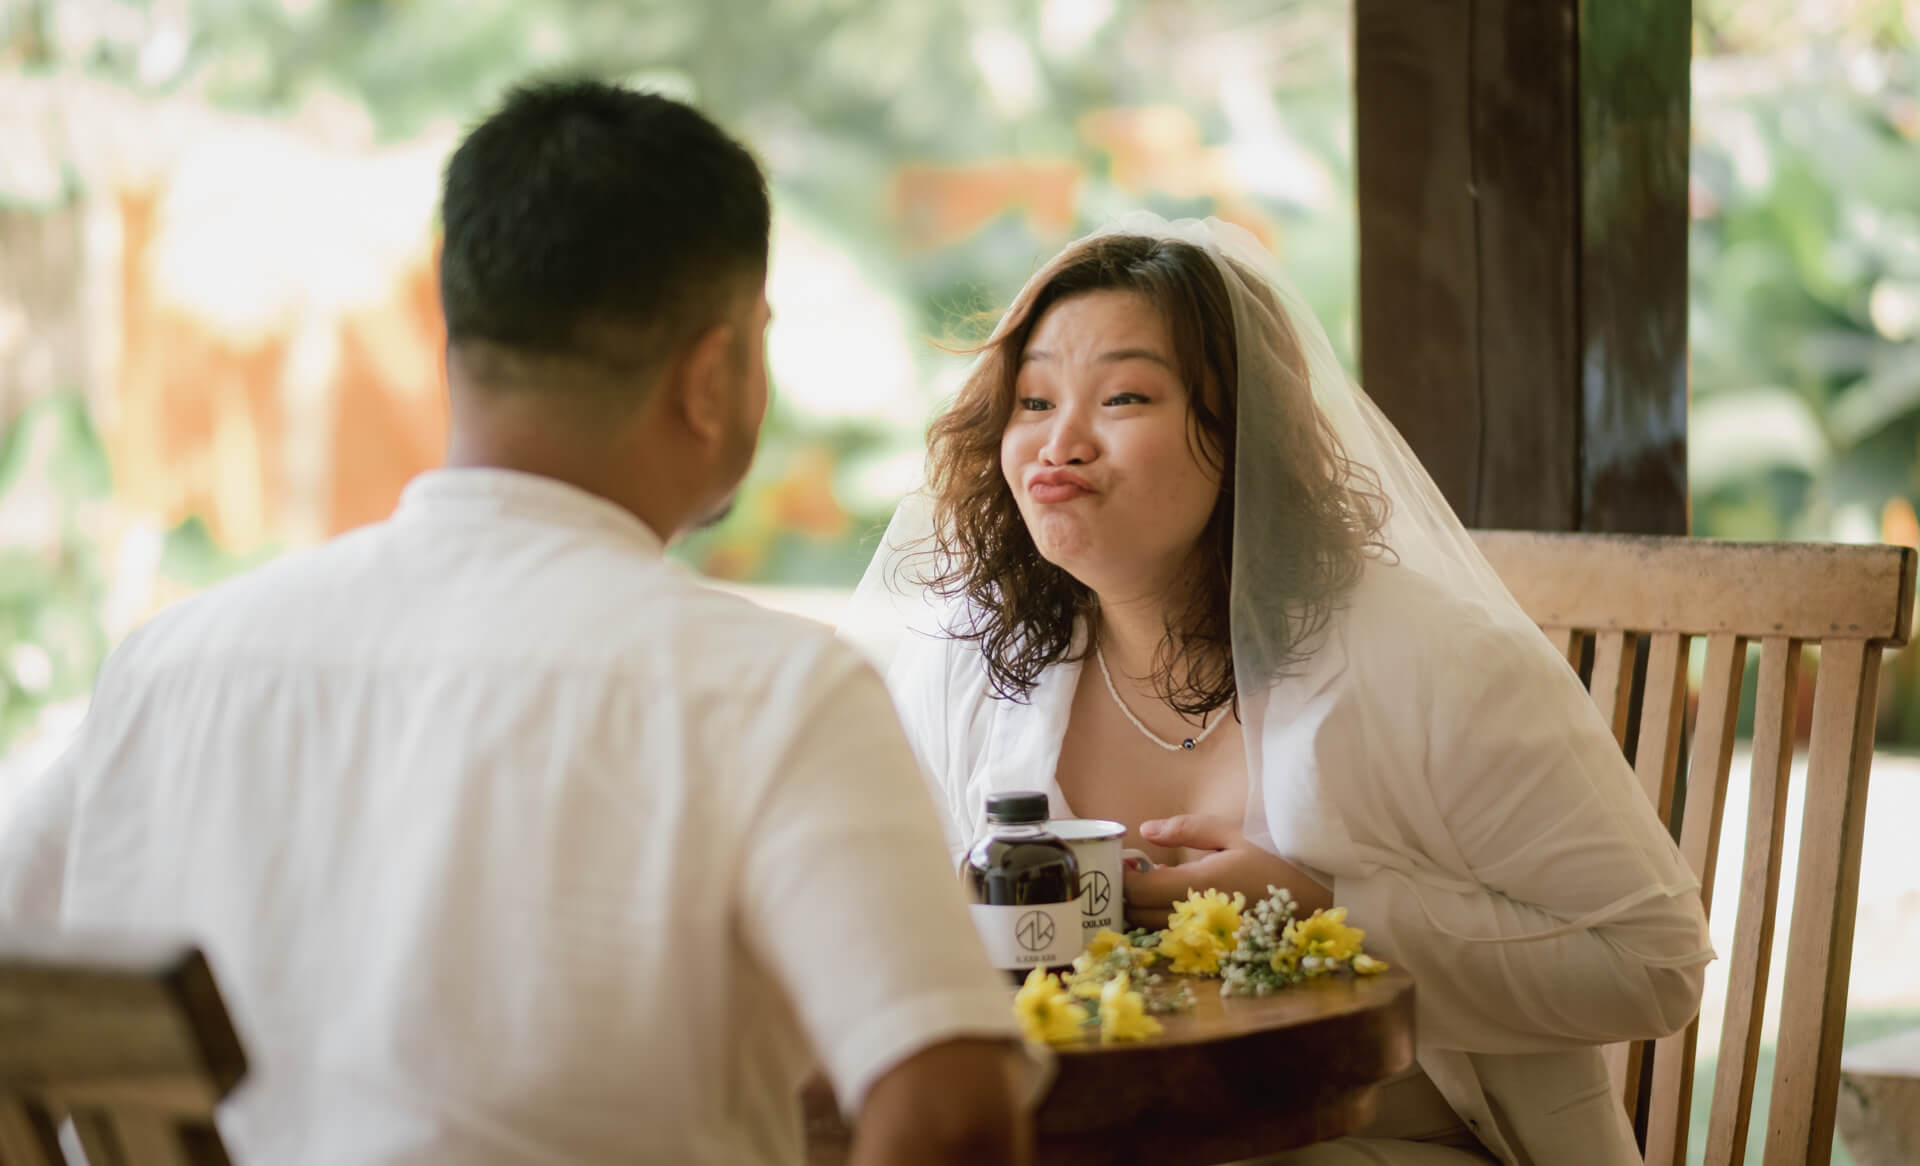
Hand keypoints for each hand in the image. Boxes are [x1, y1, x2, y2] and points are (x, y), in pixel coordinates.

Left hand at [1121, 813, 1331, 930]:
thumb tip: (1145, 830)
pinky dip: (1163, 925)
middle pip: (1137, 914)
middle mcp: (1196, 919)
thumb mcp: (1233, 834)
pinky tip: (1174, 906)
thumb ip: (1187, 830)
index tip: (1124, 861)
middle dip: (1126, 894)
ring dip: (1142, 910)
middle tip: (1133, 872)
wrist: (1317, 900)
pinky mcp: (1213, 952)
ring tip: (1153, 886)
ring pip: (1152, 930)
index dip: (1122, 877)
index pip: (1137, 890)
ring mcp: (1204, 940)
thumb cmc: (1276, 862)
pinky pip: (1174, 941)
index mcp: (1198, 886)